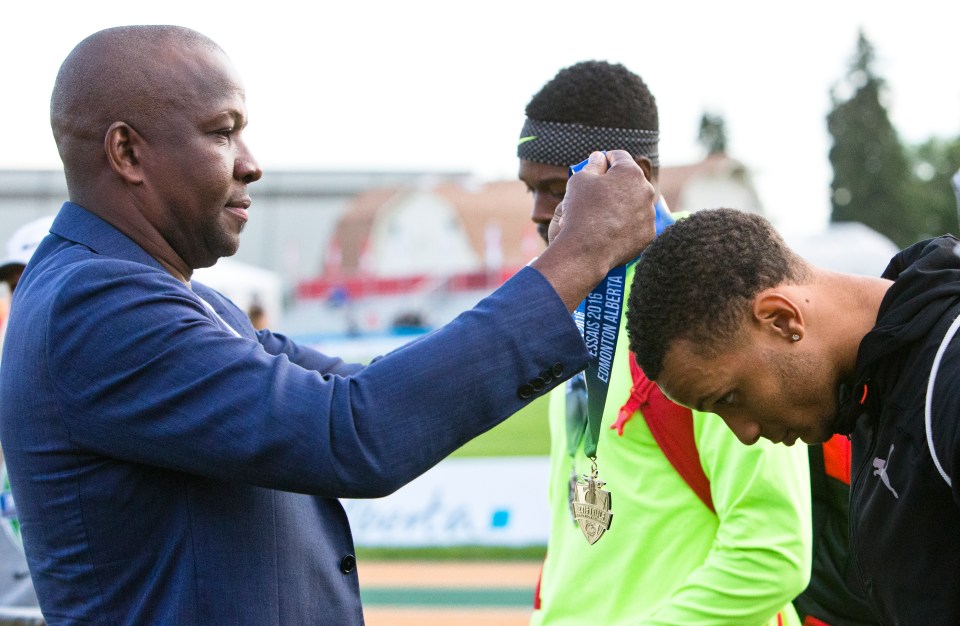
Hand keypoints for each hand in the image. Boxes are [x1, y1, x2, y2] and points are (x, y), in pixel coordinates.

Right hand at [534, 150, 655, 310]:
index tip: (597, 166)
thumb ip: (592, 165)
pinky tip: (611, 229)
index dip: (605, 159)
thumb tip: (600, 157)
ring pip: (635, 202)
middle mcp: (646, 190)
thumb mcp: (579, 180)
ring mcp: (649, 214)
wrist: (586, 250)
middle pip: (630, 180)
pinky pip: (637, 223)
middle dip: (616, 182)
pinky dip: (627, 224)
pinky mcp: (648, 234)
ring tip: (603, 214)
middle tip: (599, 192)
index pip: (619, 156)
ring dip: (623, 204)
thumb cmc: (581, 211)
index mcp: (630, 172)